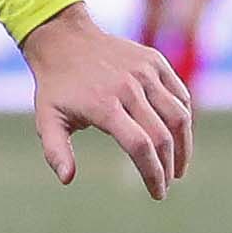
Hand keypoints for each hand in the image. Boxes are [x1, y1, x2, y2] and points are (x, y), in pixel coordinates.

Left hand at [20, 2, 192, 196]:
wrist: (64, 39)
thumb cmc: (56, 86)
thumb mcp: (47, 119)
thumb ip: (56, 151)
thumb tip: (67, 179)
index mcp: (103, 105)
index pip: (140, 146)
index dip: (153, 173)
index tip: (158, 193)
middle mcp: (129, 87)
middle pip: (162, 135)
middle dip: (169, 166)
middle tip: (167, 182)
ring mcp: (145, 72)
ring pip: (179, 115)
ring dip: (184, 145)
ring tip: (178, 166)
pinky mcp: (155, 61)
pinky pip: (179, 94)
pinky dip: (183, 117)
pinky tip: (177, 136)